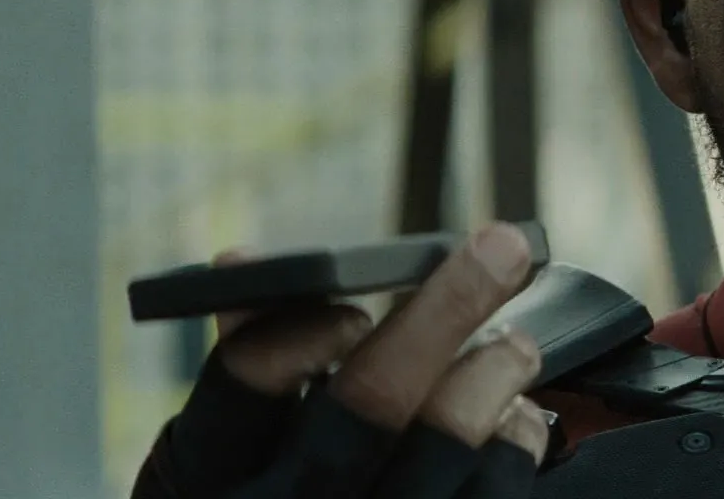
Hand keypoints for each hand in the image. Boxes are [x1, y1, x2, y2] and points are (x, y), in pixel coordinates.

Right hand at [132, 223, 554, 498]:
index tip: (357, 305)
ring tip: (514, 343)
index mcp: (205, 476)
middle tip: (502, 247)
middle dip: (444, 311)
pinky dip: (516, 445)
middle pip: (369, 402)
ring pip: (443, 449)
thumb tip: (243, 262)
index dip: (310, 326)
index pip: (251, 375)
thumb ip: (243, 359)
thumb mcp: (213, 461)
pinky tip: (518, 419)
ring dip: (492, 376)